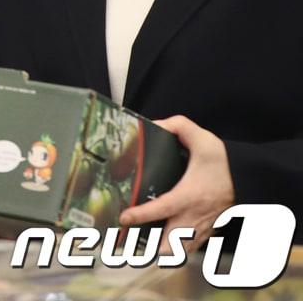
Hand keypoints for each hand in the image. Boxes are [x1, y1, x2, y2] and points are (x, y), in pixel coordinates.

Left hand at [119, 115, 233, 250]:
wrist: (249, 178)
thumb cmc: (225, 162)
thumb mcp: (203, 139)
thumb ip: (179, 126)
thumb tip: (156, 123)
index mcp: (190, 195)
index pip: (163, 209)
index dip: (141, 215)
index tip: (124, 218)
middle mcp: (194, 215)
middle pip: (171, 244)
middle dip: (151, 249)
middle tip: (129, 242)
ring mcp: (202, 226)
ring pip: (181, 251)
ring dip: (163, 251)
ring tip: (140, 248)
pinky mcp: (208, 230)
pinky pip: (191, 248)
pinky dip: (176, 250)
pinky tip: (162, 244)